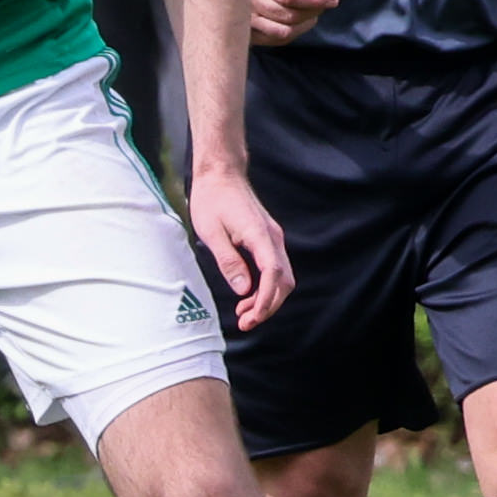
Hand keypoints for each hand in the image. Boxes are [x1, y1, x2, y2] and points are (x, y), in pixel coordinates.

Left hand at [184, 164, 293, 330]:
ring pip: (282, 276)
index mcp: (259, 235)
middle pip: (284, 280)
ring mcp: (273, 237)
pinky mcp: (268, 238)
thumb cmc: (212, 199)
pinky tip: (248, 295)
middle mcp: (273, 237)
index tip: (251, 318)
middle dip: (269, 306)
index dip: (266, 301)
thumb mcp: (211, 232)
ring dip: (268, 298)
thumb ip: (229, 262)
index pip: (274, 274)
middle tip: (246, 323)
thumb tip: (243, 290)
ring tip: (244, 314)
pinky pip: (275, 268)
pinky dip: (266, 286)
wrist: (221, 173)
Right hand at [245, 0, 337, 46]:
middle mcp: (244, 0)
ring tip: (312, 11)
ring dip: (304, 23)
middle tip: (323, 2)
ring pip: (283, 31)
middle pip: (289, 15)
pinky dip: (292, 33)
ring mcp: (240, 19)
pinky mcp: (242, 32)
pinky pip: (273, 40)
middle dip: (313, 10)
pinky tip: (296, 21)